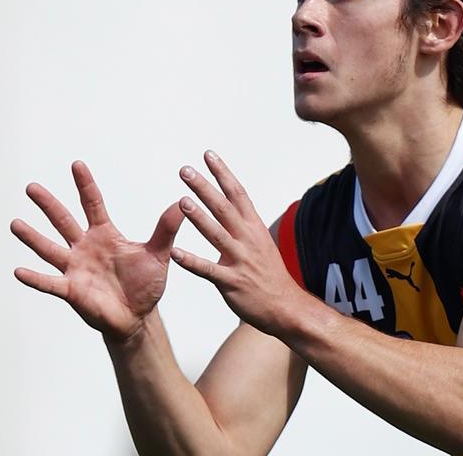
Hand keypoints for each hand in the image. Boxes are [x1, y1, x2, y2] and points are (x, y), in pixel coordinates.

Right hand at [11, 161, 183, 343]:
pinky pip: (50, 283)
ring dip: (33, 237)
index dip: (85, 184)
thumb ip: (166, 230)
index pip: (92, 203)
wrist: (138, 317)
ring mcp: (75, 268)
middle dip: (48, 204)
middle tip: (31, 187)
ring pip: (50, 249)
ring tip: (15, 223)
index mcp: (104, 234)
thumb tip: (181, 203)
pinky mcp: (71, 290)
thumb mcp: (158, 254)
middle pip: (63, 221)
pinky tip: (18, 271)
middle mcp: (85, 247)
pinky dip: (35, 278)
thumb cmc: (146, 285)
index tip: (76, 164)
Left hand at [170, 151, 307, 336]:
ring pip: (217, 235)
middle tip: (185, 170)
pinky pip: (209, 271)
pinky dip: (192, 262)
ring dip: (199, 217)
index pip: (237, 193)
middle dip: (204, 187)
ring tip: (182, 201)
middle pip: (224, 207)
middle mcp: (247, 239)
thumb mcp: (261, 242)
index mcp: (254, 227)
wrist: (286, 307)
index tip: (208, 155)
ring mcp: (240, 261)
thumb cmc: (270, 275)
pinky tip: (175, 254)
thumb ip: (244, 223)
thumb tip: (232, 202)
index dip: (222, 173)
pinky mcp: (232, 283)